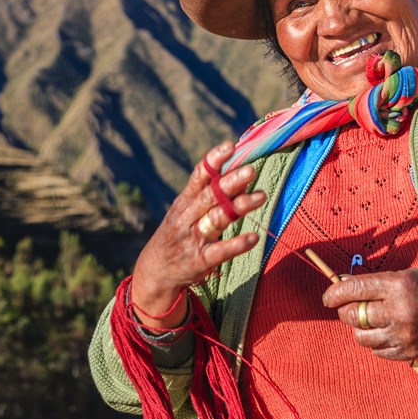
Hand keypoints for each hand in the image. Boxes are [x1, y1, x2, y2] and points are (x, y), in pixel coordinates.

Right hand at [129, 141, 265, 326]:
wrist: (155, 271)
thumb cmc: (178, 235)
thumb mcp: (184, 212)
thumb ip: (207, 194)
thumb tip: (238, 171)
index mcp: (184, 202)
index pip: (199, 177)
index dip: (213, 161)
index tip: (230, 147)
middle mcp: (187, 217)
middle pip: (210, 196)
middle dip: (231, 182)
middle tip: (251, 170)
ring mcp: (193, 238)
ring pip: (218, 219)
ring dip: (240, 206)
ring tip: (261, 196)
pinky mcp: (200, 260)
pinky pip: (220, 251)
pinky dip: (237, 244)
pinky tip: (253, 237)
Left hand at [321, 269, 417, 359]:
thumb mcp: (405, 275)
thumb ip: (374, 282)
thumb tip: (341, 284)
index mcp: (398, 286)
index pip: (354, 290)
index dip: (334, 294)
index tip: (328, 297)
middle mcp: (399, 311)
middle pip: (353, 316)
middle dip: (345, 311)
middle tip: (349, 307)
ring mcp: (403, 335)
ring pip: (361, 337)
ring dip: (359, 328)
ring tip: (369, 320)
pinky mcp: (407, 353)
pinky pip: (377, 351)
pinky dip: (375, 342)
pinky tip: (384, 332)